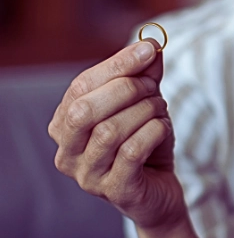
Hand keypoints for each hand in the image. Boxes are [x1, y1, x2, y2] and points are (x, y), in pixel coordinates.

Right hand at [48, 39, 185, 229]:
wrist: (160, 193)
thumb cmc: (146, 145)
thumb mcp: (145, 105)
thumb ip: (144, 76)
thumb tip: (151, 44)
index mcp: (65, 125)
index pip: (81, 86)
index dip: (116, 65)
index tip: (149, 50)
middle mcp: (67, 153)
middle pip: (86, 109)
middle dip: (128, 90)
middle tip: (154, 89)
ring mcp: (88, 176)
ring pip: (111, 130)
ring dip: (145, 112)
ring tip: (160, 112)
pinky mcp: (115, 191)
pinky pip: (132, 152)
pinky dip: (153, 131)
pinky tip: (163, 127)